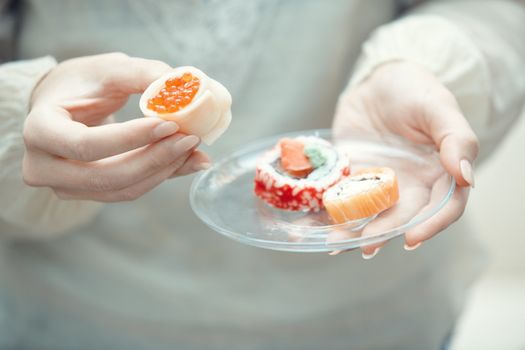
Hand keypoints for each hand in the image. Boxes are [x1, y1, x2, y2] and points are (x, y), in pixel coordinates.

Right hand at [22, 53, 209, 201]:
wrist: (60, 106)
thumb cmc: (81, 84)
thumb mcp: (107, 70)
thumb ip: (142, 74)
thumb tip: (181, 86)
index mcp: (39, 129)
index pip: (86, 144)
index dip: (132, 138)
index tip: (171, 124)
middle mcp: (43, 166)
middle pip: (107, 175)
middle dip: (156, 158)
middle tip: (191, 138)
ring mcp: (63, 186)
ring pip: (122, 189)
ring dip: (163, 170)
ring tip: (193, 147)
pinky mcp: (87, 193)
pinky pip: (128, 191)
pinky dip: (159, 176)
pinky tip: (184, 159)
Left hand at [331, 61, 478, 256]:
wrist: (377, 82)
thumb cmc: (414, 90)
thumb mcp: (438, 107)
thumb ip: (457, 139)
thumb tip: (466, 178)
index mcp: (440, 174)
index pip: (444, 208)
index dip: (432, 226)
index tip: (412, 238)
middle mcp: (410, 186)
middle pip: (402, 217)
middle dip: (384, 232)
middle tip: (366, 246)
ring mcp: (378, 185)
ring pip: (369, 214)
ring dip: (352, 231)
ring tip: (333, 243)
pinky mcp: (351, 179)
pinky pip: (339, 200)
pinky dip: (324, 214)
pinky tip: (308, 226)